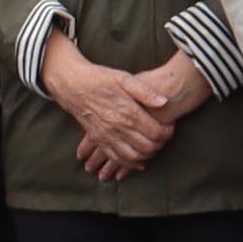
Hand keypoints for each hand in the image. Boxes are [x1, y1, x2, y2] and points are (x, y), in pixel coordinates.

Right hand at [40, 32, 165, 182]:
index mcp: (128, 111)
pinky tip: (138, 161)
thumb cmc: (100, 78)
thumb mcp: (124, 78)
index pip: (155, 132)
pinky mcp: (99, 140)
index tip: (170, 127)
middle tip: (164, 137)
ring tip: (153, 146)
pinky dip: (129, 164)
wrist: (72, 85)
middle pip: (147, 147)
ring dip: (147, 156)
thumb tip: (164, 101)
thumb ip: (145, 91)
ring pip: (133, 157)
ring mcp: (107, 136)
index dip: (167, 133)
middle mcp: (118, 127)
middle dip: (160, 145)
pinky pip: (116, 158)